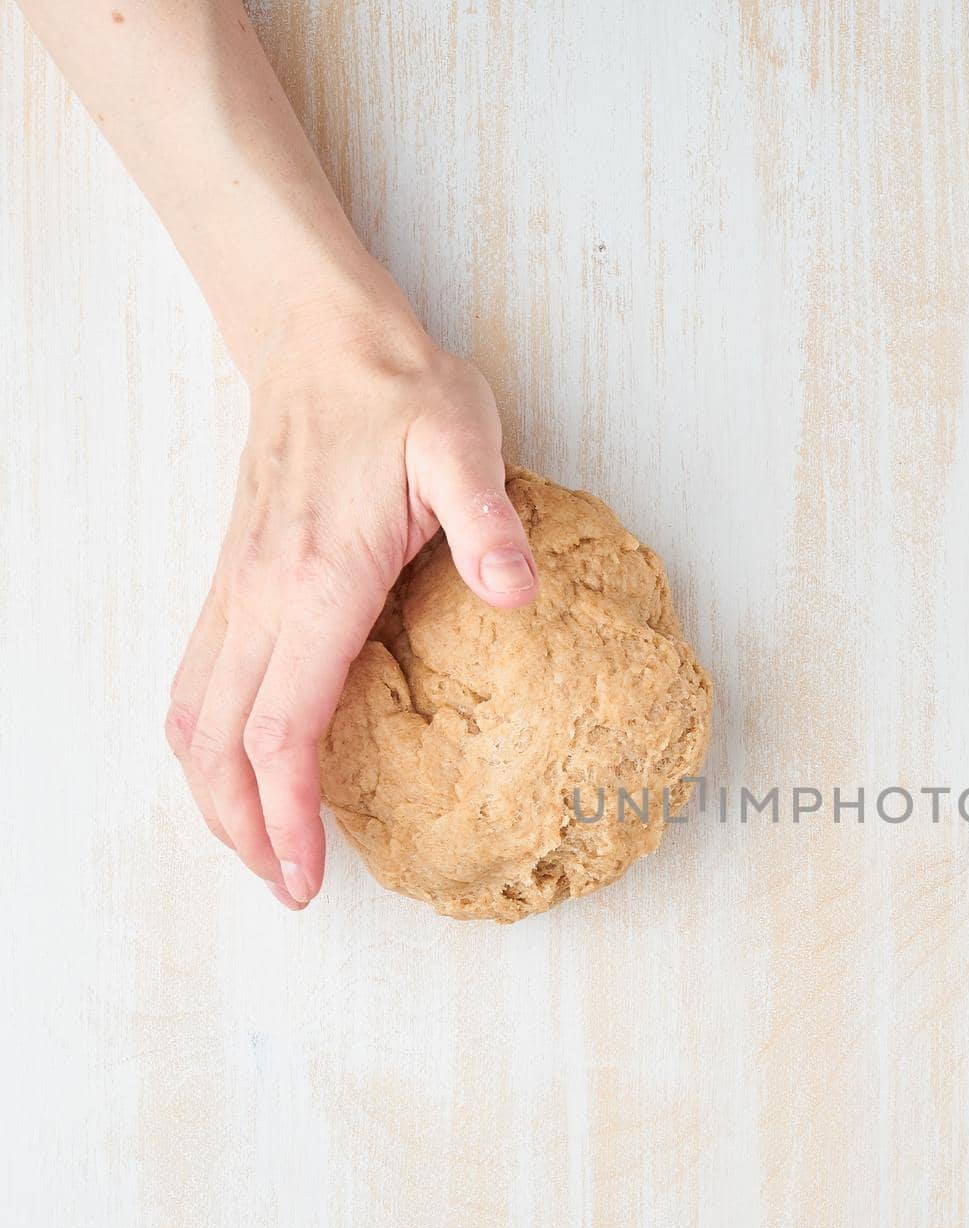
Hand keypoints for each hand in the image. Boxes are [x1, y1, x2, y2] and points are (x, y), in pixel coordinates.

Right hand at [164, 311, 539, 909]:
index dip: (289, 813)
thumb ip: (486, 523)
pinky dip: (208, 742)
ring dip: (215, 793)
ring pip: (195, 716)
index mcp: (317, 581)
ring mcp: (236, 589)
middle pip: (221, 742)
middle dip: (244, 828)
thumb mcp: (464, 446)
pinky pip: (198, 679)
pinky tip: (239, 766)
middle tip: (288, 887)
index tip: (307, 877)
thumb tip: (514, 595)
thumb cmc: (399, 396)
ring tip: (258, 847)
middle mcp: (259, 595)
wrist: (324, 341)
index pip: (283, 726)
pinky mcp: (233, 580)